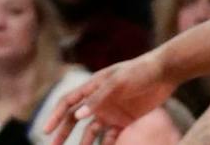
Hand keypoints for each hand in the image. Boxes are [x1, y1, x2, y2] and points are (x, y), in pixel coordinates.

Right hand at [47, 52, 172, 144]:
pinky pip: (110, 136)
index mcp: (92, 86)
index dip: (55, 115)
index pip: (67, 102)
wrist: (163, 73)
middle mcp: (97, 100)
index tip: (46, 131)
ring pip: (90, 130)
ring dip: (83, 143)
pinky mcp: (123, 120)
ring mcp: (110, 111)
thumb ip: (98, 98)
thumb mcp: (117, 83)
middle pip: (74, 118)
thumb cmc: (138, 72)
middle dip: (63, 132)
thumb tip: (76, 116)